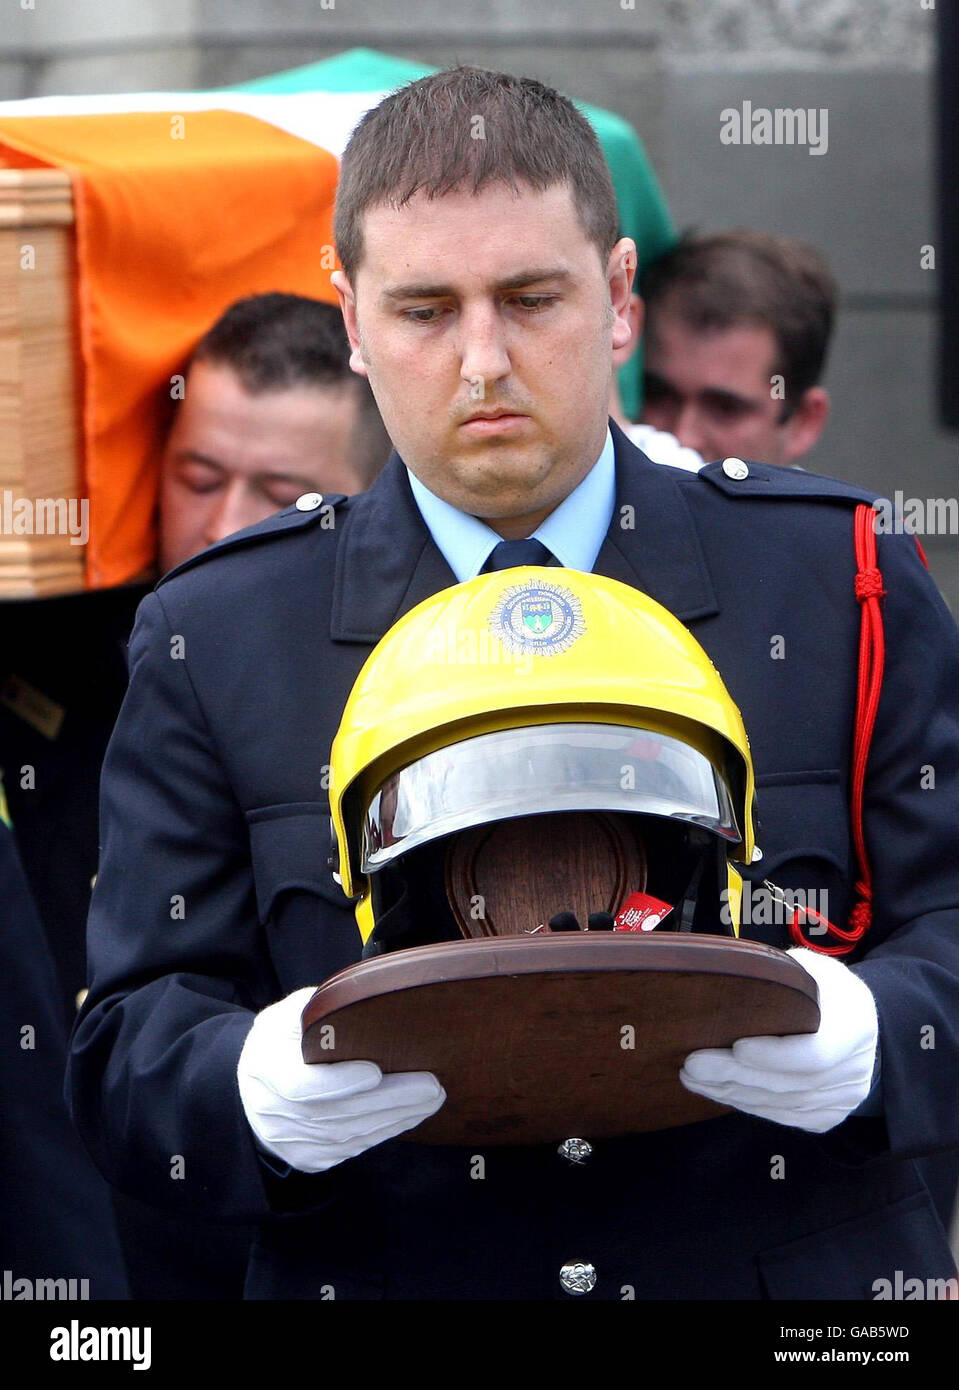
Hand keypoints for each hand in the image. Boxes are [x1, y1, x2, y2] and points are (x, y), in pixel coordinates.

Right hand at [237, 986, 445, 1172]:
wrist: (256, 1086)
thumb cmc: (283, 1039)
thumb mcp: (290, 1013)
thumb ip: (321, 1010)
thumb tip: (370, 1002)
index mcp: (263, 1068)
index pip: (299, 1086)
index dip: (338, 1083)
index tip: (375, 1071)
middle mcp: (271, 1113)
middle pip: (335, 1114)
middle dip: (388, 1100)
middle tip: (430, 1085)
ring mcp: (289, 1142)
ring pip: (348, 1135)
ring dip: (395, 1118)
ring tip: (431, 1098)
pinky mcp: (308, 1158)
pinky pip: (351, 1148)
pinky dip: (384, 1132)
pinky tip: (410, 1114)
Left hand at [679, 947, 878, 1132]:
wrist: (853, 1021)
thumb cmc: (821, 987)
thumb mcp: (809, 969)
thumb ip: (782, 979)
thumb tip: (732, 982)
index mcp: (855, 1026)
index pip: (817, 1053)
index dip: (775, 1056)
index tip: (736, 1046)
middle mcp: (856, 1069)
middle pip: (792, 1084)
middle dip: (737, 1075)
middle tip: (694, 1065)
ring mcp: (845, 1097)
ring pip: (783, 1104)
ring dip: (734, 1093)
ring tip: (695, 1079)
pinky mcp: (828, 1114)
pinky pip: (784, 1117)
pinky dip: (748, 1105)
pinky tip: (720, 1091)